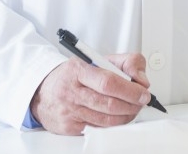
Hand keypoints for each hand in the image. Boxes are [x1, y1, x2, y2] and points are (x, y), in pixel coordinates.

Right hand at [30, 54, 151, 134]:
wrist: (44, 91)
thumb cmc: (74, 75)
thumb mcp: (98, 59)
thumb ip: (126, 62)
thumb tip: (142, 80)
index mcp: (79, 70)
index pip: (108, 82)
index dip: (130, 90)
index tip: (143, 92)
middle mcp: (71, 92)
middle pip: (108, 104)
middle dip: (131, 105)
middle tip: (141, 102)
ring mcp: (69, 112)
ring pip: (105, 120)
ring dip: (125, 117)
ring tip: (133, 109)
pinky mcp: (68, 127)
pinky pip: (96, 129)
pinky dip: (112, 125)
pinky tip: (118, 117)